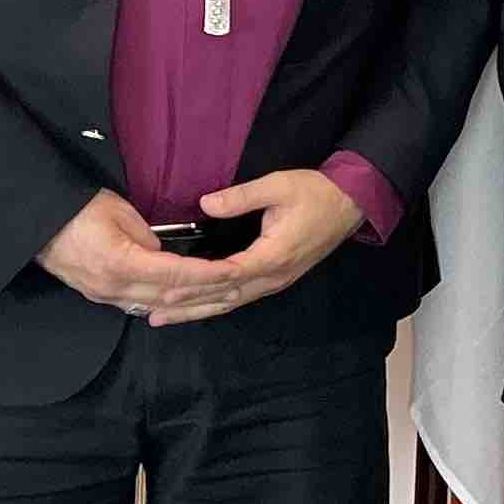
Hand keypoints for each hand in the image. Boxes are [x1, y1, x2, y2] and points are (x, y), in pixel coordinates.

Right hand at [36, 190, 222, 317]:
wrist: (33, 222)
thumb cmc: (76, 208)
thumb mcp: (117, 210)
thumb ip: (146, 235)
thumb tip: (161, 252)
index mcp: (121, 264)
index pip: (176, 274)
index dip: (207, 275)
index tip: (233, 272)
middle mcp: (115, 287)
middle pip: (170, 296)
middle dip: (206, 294)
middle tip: (237, 289)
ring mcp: (105, 295)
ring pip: (156, 305)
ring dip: (189, 305)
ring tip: (217, 300)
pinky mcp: (98, 295)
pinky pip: (138, 304)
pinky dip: (165, 305)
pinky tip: (181, 304)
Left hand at [148, 170, 364, 324]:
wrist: (351, 204)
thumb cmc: (315, 193)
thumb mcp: (278, 186)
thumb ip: (241, 196)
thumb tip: (206, 203)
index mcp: (272, 255)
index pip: (227, 274)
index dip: (195, 282)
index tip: (166, 289)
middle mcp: (273, 276)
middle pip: (224, 298)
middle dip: (188, 306)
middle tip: (153, 313)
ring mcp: (276, 281)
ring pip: (231, 303)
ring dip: (198, 311)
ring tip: (165, 318)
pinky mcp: (276, 279)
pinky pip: (240, 298)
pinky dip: (215, 304)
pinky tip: (197, 307)